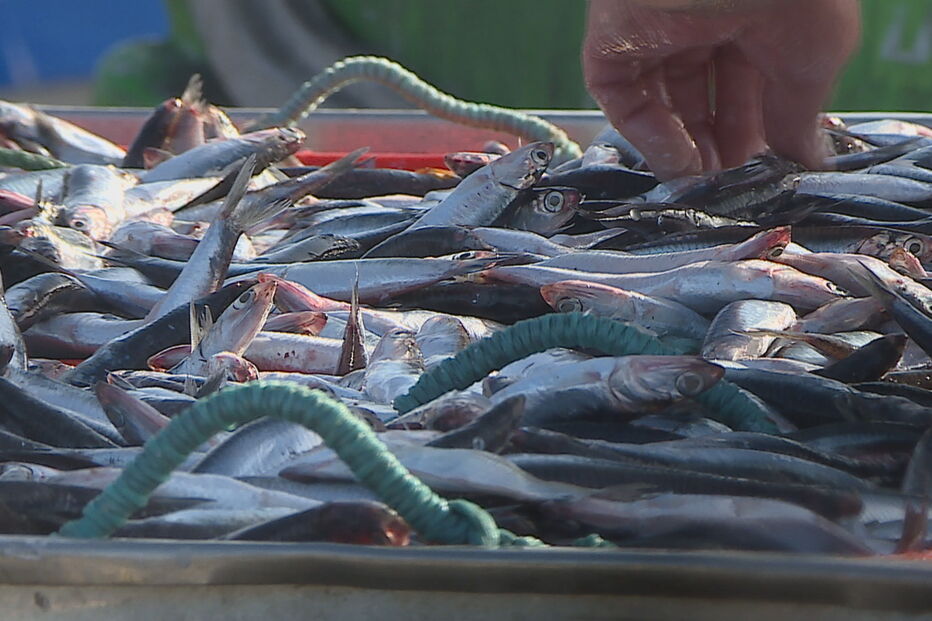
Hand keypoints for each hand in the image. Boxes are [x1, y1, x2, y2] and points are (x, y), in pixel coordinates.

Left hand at [583, 0, 859, 179]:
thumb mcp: (812, 58)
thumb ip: (799, 115)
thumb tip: (806, 161)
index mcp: (755, 11)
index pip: (752, 83)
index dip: (760, 131)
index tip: (768, 173)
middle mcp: (703, 19)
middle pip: (706, 98)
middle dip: (724, 147)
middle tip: (738, 191)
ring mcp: (653, 32)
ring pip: (664, 105)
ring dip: (688, 152)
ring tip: (711, 191)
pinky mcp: (613, 45)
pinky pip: (627, 103)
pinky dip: (654, 140)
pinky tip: (685, 167)